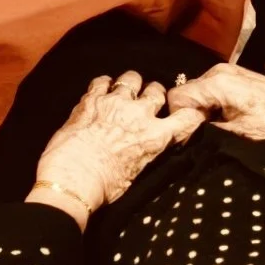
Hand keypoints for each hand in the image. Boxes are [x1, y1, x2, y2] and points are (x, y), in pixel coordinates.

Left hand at [31, 71, 203, 221]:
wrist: (74, 176)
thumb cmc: (106, 185)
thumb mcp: (137, 172)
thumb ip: (146, 151)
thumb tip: (144, 147)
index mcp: (156, 137)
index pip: (187, 118)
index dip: (190, 114)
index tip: (187, 114)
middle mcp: (140, 114)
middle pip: (157, 91)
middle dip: (154, 94)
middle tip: (148, 100)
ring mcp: (115, 102)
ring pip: (131, 79)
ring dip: (131, 84)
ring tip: (125, 90)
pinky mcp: (92, 97)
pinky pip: (102, 81)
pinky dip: (104, 84)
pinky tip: (101, 90)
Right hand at [168, 63, 264, 139]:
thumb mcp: (239, 132)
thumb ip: (206, 129)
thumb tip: (182, 133)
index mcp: (217, 82)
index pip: (176, 97)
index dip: (179, 118)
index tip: (192, 135)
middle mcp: (218, 71)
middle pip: (186, 93)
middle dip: (191, 115)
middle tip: (206, 135)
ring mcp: (227, 71)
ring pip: (198, 93)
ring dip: (203, 111)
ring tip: (222, 128)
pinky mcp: (236, 76)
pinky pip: (212, 90)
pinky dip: (214, 105)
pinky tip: (230, 119)